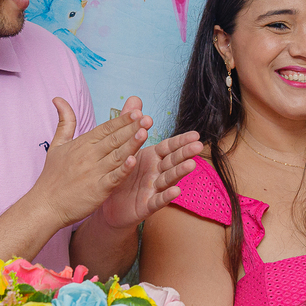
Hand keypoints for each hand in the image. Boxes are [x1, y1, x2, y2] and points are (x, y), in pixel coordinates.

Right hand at [29, 96, 154, 229]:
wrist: (45, 205)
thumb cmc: (52, 176)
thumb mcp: (57, 144)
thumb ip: (65, 122)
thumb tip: (58, 99)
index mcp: (82, 144)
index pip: (106, 128)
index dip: (122, 120)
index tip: (137, 111)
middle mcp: (89, 156)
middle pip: (114, 139)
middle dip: (132, 128)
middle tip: (148, 118)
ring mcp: (94, 172)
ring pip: (117, 155)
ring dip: (131, 144)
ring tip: (145, 132)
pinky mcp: (97, 189)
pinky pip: (113, 178)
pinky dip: (123, 170)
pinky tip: (133, 160)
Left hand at [100, 97, 202, 228]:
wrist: (107, 204)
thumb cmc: (119, 174)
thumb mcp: (124, 148)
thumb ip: (130, 124)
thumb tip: (135, 99)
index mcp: (152, 157)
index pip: (169, 147)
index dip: (181, 141)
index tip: (195, 134)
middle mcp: (156, 172)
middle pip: (173, 161)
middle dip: (185, 154)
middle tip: (198, 146)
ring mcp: (154, 189)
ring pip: (169, 179)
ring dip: (180, 172)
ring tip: (191, 165)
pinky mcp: (147, 205)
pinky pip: (158, 200)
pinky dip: (167, 196)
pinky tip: (176, 191)